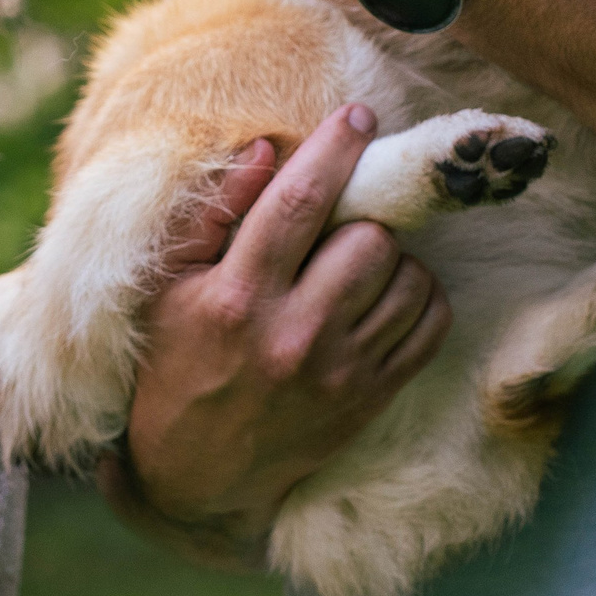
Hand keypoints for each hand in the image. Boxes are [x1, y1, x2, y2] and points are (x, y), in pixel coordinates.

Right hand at [114, 104, 451, 559]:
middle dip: (362, 213)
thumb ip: (213, 217)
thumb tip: (265, 149)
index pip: (298, 204)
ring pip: (407, 278)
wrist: (196, 479)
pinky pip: (429, 325)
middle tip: (344, 215)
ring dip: (391, 254)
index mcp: (235, 299)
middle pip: (369, 239)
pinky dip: (419, 295)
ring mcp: (338, 372)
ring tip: (359, 257)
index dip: (335, 150)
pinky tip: (385, 292)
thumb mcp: (166, 291)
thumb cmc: (172, 367)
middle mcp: (292, 335)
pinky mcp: (369, 399)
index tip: (357, 116)